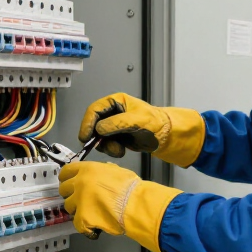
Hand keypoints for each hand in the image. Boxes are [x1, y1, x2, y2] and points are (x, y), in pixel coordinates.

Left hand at [58, 161, 138, 238]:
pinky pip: (77, 223)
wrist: (136, 204)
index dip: (66, 178)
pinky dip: (85, 226)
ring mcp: (79, 200)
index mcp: (87, 169)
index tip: (69, 184)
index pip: (65, 172)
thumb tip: (99, 174)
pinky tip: (94, 225)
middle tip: (81, 200)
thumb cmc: (130, 187)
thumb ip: (102, 171)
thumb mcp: (115, 170)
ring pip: (69, 207)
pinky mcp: (82, 217)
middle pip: (63, 190)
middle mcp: (79, 183)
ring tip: (91, 213)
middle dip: (71, 195)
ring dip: (78, 210)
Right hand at [78, 92, 205, 166]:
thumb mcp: (137, 120)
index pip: (95, 109)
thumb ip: (118, 123)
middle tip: (97, 145)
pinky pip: (106, 144)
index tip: (85, 135)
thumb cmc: (156, 123)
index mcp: (116, 102)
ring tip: (118, 149)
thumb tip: (100, 128)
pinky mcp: (116, 138)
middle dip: (96, 136)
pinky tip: (121, 150)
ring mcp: (113, 126)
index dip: (87, 122)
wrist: (165, 136)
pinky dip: (111, 150)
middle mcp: (113, 113)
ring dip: (105, 145)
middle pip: (93, 124)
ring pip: (98, 137)